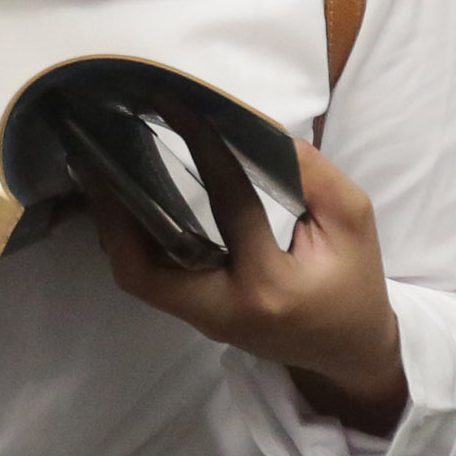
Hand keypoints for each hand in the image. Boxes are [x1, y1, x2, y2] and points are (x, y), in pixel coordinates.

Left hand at [93, 126, 406, 433]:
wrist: (348, 351)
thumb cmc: (354, 284)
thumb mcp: (353, 223)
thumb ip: (313, 176)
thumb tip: (259, 131)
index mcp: (270, 285)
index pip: (229, 205)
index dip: (205, 148)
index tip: (177, 104)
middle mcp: (223, 309)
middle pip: (144, 269)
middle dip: (116, 211)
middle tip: (102, 153)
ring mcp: (202, 319)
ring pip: (136, 276)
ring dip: (113, 225)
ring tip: (101, 170)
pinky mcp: (194, 316)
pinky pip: (149, 278)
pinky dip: (131, 239)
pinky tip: (125, 197)